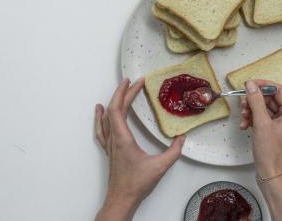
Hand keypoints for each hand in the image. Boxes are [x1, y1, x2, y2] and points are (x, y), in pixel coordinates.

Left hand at [95, 78, 185, 220]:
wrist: (121, 199)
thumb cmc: (137, 184)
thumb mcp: (160, 166)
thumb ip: (174, 151)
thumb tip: (182, 138)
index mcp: (123, 138)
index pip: (119, 108)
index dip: (126, 93)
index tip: (137, 82)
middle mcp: (114, 138)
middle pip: (113, 109)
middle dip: (123, 92)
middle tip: (134, 82)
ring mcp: (110, 144)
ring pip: (106, 117)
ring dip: (113, 101)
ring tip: (120, 89)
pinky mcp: (110, 151)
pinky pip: (101, 129)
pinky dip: (100, 117)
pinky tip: (99, 111)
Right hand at [240, 80, 281, 177]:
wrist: (272, 175)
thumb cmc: (272, 153)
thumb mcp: (261, 123)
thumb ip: (256, 101)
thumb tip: (251, 85)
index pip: (278, 89)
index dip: (262, 85)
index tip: (248, 85)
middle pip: (269, 98)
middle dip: (254, 101)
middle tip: (243, 104)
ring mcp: (281, 123)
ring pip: (264, 108)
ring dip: (251, 110)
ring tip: (243, 117)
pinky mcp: (273, 130)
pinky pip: (262, 118)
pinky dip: (252, 119)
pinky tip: (244, 125)